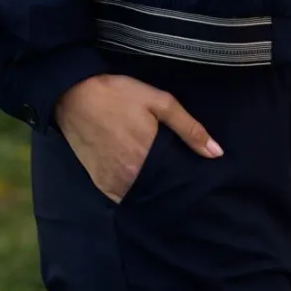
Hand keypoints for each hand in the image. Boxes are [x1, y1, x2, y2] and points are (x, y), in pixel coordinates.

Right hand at [53, 73, 223, 203]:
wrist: (73, 93)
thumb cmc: (118, 95)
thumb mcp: (158, 102)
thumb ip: (188, 128)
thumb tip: (217, 153)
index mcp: (146, 160)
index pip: (176, 184)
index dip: (187, 184)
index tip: (197, 180)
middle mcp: (128, 178)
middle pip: (159, 193)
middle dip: (171, 189)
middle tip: (180, 178)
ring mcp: (111, 183)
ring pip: (140, 198)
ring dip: (152, 193)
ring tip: (162, 181)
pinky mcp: (98, 182)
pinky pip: (121, 197)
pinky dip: (132, 192)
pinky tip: (141, 181)